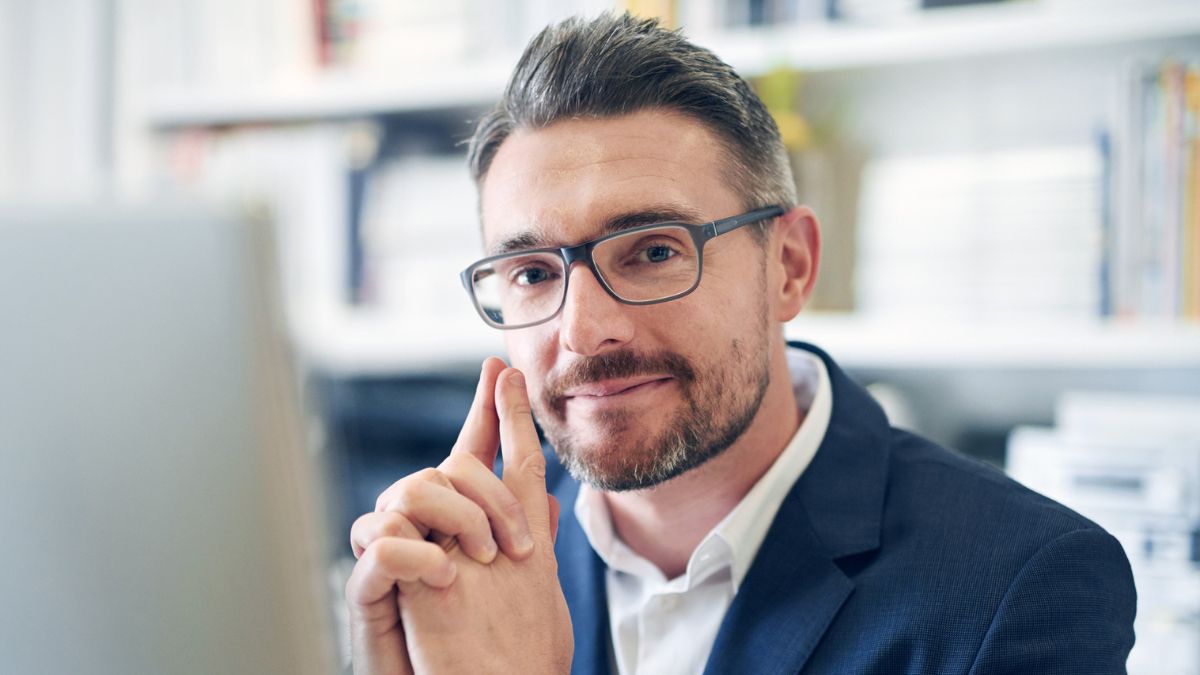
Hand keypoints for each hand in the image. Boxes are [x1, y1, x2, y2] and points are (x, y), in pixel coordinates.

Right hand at [345, 358, 555, 674]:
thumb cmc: (488, 657)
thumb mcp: (526, 594)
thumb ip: (531, 542)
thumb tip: (557, 502)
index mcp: (463, 531)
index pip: (474, 459)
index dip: (489, 414)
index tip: (502, 368)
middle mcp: (425, 536)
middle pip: (442, 470)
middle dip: (486, 493)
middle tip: (516, 545)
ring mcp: (396, 562)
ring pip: (407, 492)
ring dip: (455, 519)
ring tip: (483, 562)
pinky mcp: (370, 595)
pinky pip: (379, 546)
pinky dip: (416, 554)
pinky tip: (448, 577)